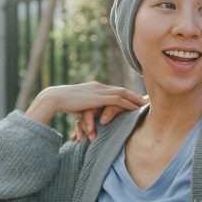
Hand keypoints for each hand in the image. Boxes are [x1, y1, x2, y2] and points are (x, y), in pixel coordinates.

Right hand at [25, 82, 147, 136]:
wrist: (54, 98)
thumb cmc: (62, 103)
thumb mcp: (77, 104)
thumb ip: (85, 108)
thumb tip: (88, 115)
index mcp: (94, 87)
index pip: (114, 89)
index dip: (126, 94)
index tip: (135, 98)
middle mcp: (99, 86)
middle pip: (121, 89)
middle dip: (134, 95)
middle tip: (146, 99)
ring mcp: (99, 91)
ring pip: (122, 93)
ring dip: (135, 99)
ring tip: (146, 104)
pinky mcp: (98, 98)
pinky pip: (117, 100)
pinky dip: (128, 103)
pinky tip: (136, 108)